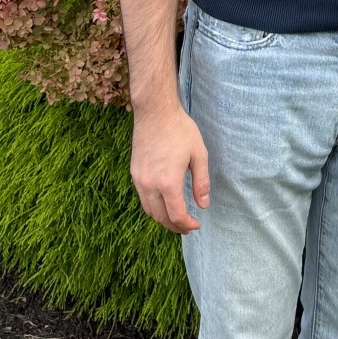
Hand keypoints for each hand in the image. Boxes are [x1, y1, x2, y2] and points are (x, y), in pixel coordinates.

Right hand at [130, 102, 210, 233]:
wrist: (155, 111)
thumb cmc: (180, 130)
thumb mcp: (198, 154)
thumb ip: (201, 182)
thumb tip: (203, 205)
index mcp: (168, 183)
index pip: (176, 216)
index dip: (187, 225)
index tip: (196, 224)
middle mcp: (150, 185)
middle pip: (161, 218)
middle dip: (175, 226)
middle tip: (188, 226)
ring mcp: (139, 180)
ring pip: (149, 211)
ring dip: (163, 218)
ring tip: (176, 218)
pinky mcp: (134, 173)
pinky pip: (143, 198)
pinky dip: (153, 207)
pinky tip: (164, 202)